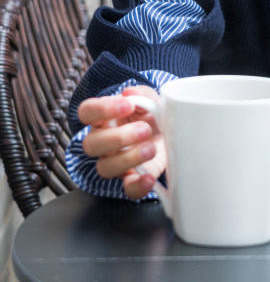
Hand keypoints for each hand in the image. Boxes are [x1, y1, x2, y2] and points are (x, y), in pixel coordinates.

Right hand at [79, 85, 165, 199]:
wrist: (170, 134)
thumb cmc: (153, 115)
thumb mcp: (151, 99)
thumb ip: (142, 94)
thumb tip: (129, 91)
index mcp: (104, 118)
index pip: (87, 112)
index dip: (101, 108)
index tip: (127, 104)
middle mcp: (104, 142)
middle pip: (91, 144)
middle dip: (118, 137)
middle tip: (144, 129)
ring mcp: (115, 162)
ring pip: (105, 168)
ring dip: (128, 158)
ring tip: (151, 148)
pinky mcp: (132, 179)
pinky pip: (127, 190)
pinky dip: (137, 186)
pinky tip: (148, 178)